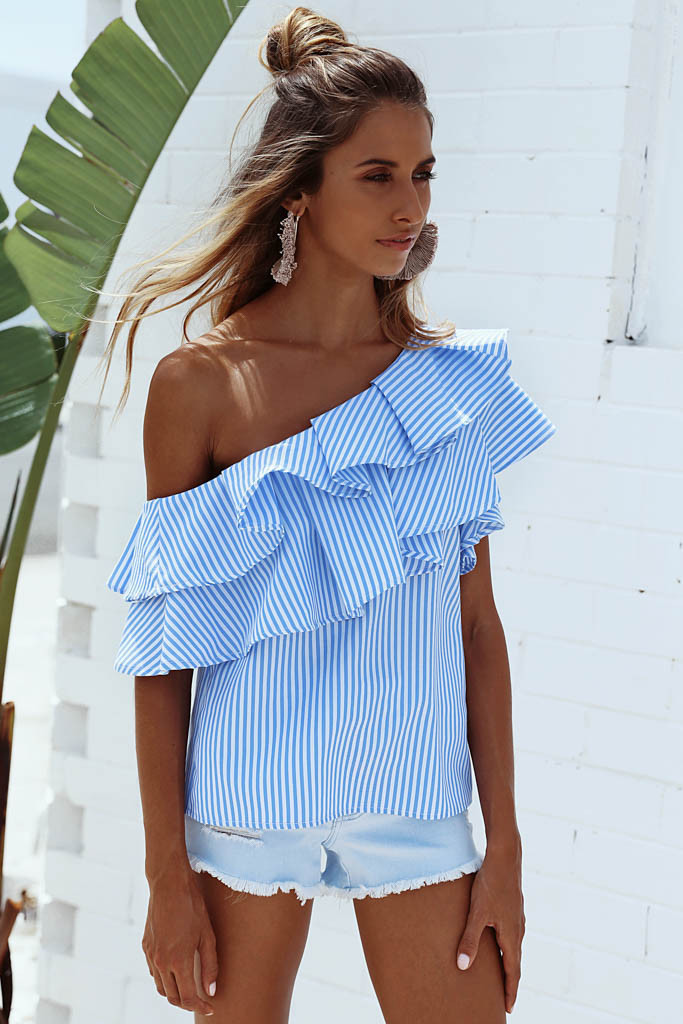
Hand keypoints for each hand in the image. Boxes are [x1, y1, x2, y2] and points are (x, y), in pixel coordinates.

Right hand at [142, 865, 217, 1014]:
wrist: (169, 885)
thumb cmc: (192, 907)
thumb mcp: (207, 936)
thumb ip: (210, 966)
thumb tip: (211, 991)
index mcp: (178, 961)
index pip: (188, 997)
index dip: (199, 1007)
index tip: (210, 1008)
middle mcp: (161, 962)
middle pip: (172, 997)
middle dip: (187, 1004)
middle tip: (201, 1001)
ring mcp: (151, 955)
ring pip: (161, 987)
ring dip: (175, 992)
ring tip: (190, 987)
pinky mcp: (145, 947)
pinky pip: (154, 972)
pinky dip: (165, 978)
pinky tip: (176, 970)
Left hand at [455, 843, 524, 1012]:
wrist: (505, 857)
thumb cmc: (491, 884)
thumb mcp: (477, 912)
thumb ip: (470, 939)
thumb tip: (463, 966)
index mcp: (511, 935)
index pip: (512, 971)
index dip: (510, 991)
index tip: (508, 1008)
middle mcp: (518, 929)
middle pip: (515, 962)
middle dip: (510, 981)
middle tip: (505, 999)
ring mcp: (517, 918)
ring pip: (513, 947)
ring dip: (508, 963)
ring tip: (500, 975)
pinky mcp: (513, 908)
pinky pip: (511, 935)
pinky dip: (506, 947)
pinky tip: (497, 942)